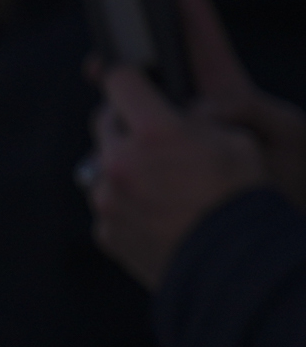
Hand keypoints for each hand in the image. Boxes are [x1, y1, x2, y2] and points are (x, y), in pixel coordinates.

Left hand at [86, 0, 305, 288]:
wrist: (229, 269)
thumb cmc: (243, 198)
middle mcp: (119, 163)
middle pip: (105, 123)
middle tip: (153, 133)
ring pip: (103, 167)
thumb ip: (198, 120)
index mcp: (153, 131)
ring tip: (161, 181)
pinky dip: (125, 205)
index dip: (130, 76)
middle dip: (126, 123)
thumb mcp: (238, 141)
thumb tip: (180, 115)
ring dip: (125, 167)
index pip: (121, 81)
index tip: (133, 77)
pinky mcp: (104, 232)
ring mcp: (105, 200)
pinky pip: (108, 207)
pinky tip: (157, 213)